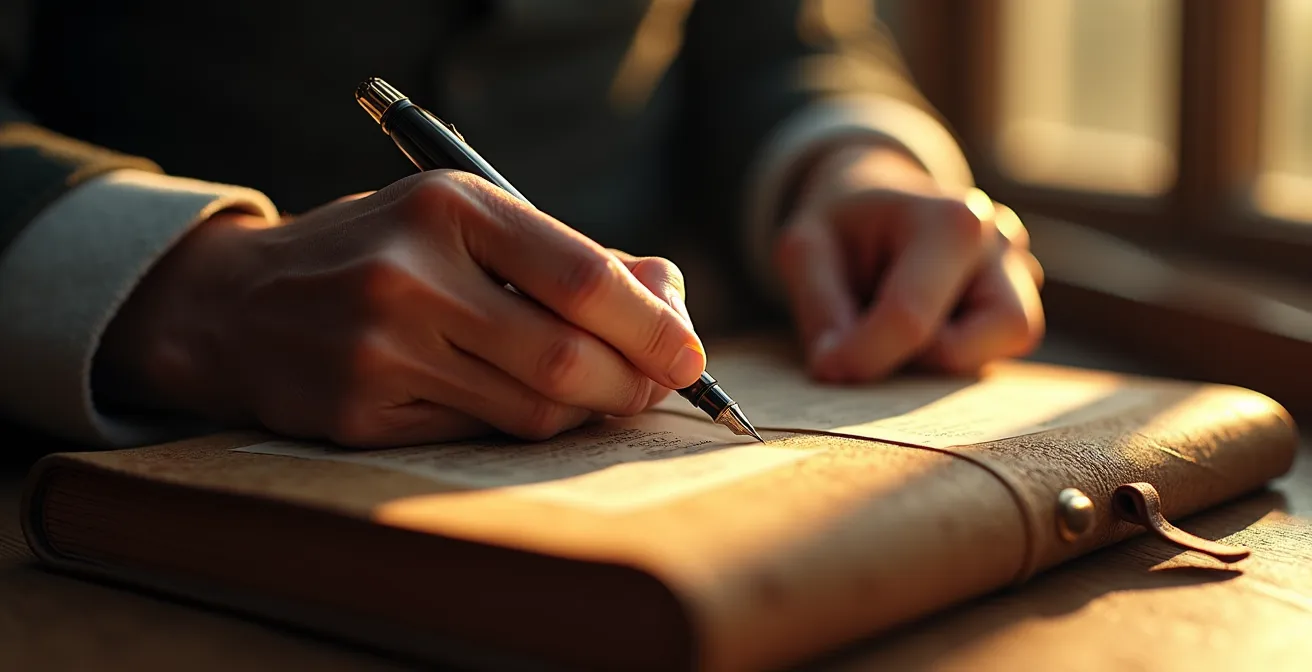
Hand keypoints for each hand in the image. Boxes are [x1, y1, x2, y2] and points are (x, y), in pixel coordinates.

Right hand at [97, 171, 704, 445]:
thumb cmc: (379, 254)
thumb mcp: (463, 222)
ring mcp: (379, 350)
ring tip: (597, 395)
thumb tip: (670, 298)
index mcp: (448, 207)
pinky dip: (519, 428)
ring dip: (584, 412)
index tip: (690, 355)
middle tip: (657, 389)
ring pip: (532, 411)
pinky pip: (481, 436)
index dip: (653, 326)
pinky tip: (517, 404)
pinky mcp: (359, 414)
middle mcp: (410, 275)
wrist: (237, 304)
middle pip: (568, 359)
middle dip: (632, 385)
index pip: (583, 278)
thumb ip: (568, 256)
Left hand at [774, 144, 1043, 381]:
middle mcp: (1001, 245)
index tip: (827, 363)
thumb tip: (836, 369)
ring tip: (899, 319)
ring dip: (935, 359)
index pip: (910, 319)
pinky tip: (924, 321)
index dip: (861, 356)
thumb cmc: (844, 225)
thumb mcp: (806, 249)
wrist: (879, 203)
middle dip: (909, 358)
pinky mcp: (1021, 304)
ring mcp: (1020, 274)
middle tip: (871, 326)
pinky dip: (947, 355)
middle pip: (963, 350)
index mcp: (951, 221)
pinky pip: (990, 357)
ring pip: (988, 359)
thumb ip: (820, 309)